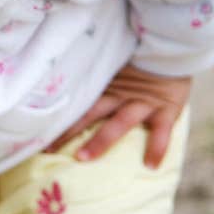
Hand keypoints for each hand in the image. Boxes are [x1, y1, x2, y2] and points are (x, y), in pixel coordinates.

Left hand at [43, 63, 190, 168]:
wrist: (175, 48)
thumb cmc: (143, 57)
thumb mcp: (116, 63)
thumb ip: (97, 74)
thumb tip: (67, 84)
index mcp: (106, 84)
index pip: (77, 102)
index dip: (58, 117)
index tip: (37, 134)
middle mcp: (120, 94)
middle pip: (90, 114)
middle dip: (69, 132)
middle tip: (48, 149)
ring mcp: (143, 102)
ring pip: (118, 123)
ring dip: (100, 141)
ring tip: (84, 158)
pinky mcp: (167, 108)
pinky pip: (162, 132)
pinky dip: (157, 148)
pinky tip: (149, 166)